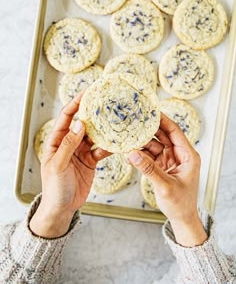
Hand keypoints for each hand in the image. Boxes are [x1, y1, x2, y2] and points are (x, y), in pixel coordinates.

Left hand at [30, 92, 108, 237]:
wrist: (62, 208)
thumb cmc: (54, 188)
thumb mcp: (58, 165)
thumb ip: (69, 144)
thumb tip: (80, 123)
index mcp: (56, 141)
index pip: (66, 118)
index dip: (75, 104)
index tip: (87, 93)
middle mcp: (69, 143)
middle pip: (82, 124)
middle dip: (93, 114)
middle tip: (106, 103)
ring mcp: (80, 151)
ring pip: (94, 136)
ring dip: (103, 130)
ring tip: (115, 120)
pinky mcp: (90, 160)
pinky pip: (101, 150)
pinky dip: (108, 147)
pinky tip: (117, 143)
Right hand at [128, 113, 206, 246]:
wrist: (181, 218)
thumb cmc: (180, 203)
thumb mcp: (165, 185)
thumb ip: (148, 169)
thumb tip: (132, 153)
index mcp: (188, 155)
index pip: (174, 131)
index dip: (163, 120)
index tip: (151, 111)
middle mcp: (179, 154)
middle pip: (162, 135)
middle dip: (148, 129)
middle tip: (134, 121)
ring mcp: (169, 160)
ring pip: (153, 145)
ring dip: (141, 143)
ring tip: (127, 138)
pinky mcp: (161, 166)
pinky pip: (148, 156)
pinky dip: (139, 155)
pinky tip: (129, 154)